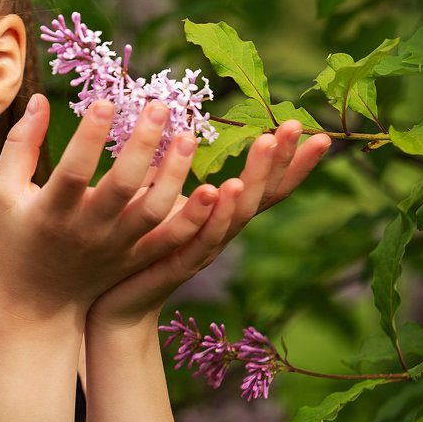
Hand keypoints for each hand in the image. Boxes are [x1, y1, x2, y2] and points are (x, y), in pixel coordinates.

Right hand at [0, 94, 215, 319]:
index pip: (73, 171)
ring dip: (175, 175)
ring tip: (189, 137)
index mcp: (51, 212)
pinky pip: (171, 240)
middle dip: (143, 145)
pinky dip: (194, 218)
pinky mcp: (136, 258)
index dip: (88, 137)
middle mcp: (86, 231)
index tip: (106, 101)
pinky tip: (212, 188)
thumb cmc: (14, 237)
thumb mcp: (3, 191)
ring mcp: (115, 247)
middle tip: (159, 106)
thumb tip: (41, 98)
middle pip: (120, 187)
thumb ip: (21, 144)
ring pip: (153, 212)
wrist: (37, 303)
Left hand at [85, 120, 331, 326]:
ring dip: (253, 178)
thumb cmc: (135, 246)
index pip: (265, 185)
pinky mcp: (176, 266)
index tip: (308, 124)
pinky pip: (199, 240)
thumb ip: (168, 168)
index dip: (288, 159)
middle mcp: (219, 233)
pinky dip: (211, 215)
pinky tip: (217, 189)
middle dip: (281, 160)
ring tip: (267, 144)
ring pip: (236, 215)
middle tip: (298, 126)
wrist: (114, 304)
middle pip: (261, 196)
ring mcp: (202, 251)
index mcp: (219, 215)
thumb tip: (167, 117)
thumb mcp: (155, 198)